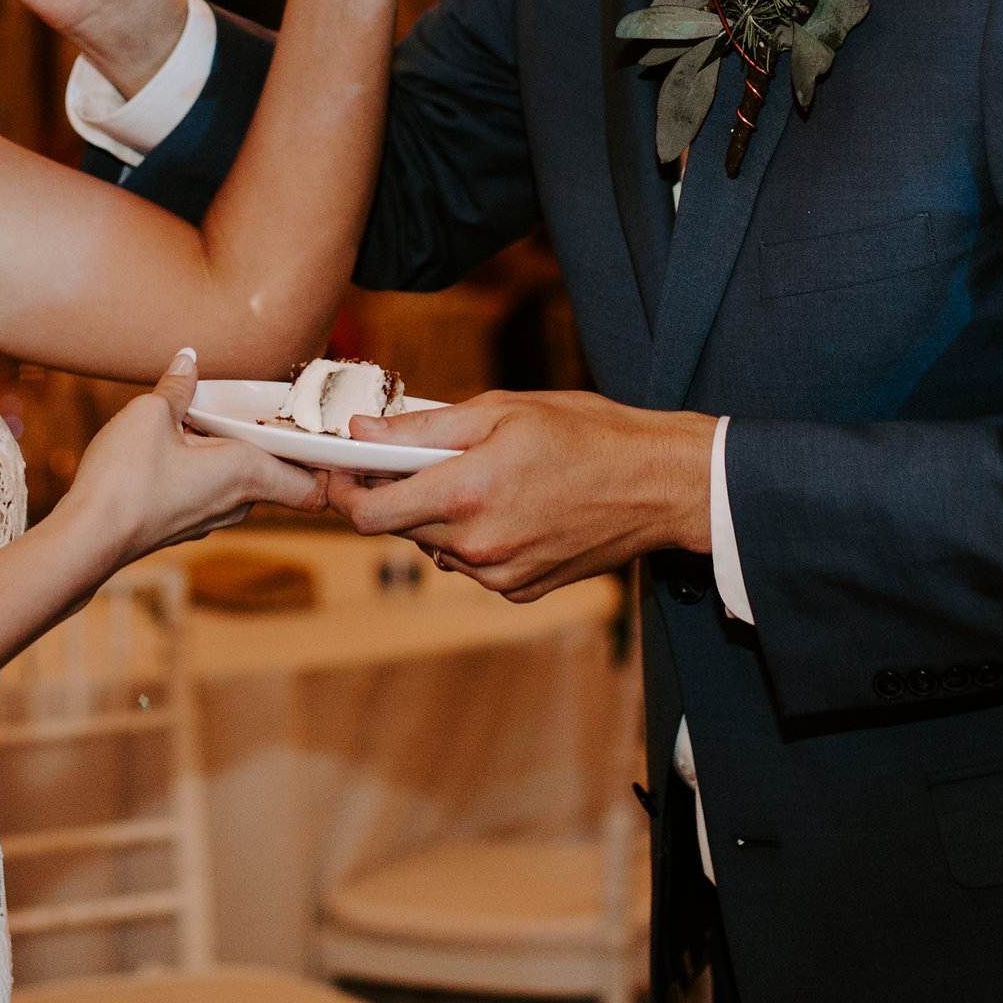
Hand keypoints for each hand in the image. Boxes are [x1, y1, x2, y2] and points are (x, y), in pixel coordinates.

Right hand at [53, 349, 321, 565]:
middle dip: (278, 446)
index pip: (314, 486)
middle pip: (280, 479)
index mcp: (248, 473)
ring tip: (217, 422)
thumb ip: (177, 386)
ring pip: (245, 486)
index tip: (326, 436)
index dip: (328, 466)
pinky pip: (214, 493)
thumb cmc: (126, 480)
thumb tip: (188, 358)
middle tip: (267, 411)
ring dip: (239, 456)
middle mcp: (238, 501)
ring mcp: (210, 518)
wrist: (87, 539)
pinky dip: (211, 471)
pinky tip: (183, 447)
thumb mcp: (151, 414)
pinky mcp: (183, 525)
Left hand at [323, 390, 715, 601]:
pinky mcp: (520, 591)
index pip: (369, 513)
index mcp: (466, 494)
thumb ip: (423, 427)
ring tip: (483, 478)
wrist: (657, 485)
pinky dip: (473, 537)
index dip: (345, 491)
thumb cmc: (586, 434)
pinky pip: (472, 565)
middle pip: (398, 529)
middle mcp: (477, 545)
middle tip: (423, 458)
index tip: (345, 470)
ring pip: (434, 547)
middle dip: (397, 494)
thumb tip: (361, 432)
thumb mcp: (501, 411)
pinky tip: (510, 508)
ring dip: (439, 516)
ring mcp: (499, 575)